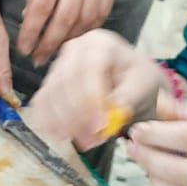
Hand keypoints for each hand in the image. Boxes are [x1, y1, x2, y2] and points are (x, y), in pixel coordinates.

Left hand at [18, 0, 125, 65]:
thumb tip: (31, 17)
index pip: (44, 4)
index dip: (33, 30)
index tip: (23, 48)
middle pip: (66, 17)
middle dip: (50, 44)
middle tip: (37, 59)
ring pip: (86, 20)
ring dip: (69, 41)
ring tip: (52, 52)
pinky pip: (101, 14)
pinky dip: (86, 31)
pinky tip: (73, 38)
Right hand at [25, 31, 165, 150]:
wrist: (127, 78)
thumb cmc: (136, 79)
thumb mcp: (142, 86)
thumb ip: (127, 100)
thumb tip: (109, 115)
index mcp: (101, 44)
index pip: (91, 68)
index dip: (92, 98)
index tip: (100, 125)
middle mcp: (76, 48)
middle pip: (67, 81)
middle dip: (76, 115)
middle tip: (89, 140)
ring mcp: (60, 62)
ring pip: (52, 92)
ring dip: (62, 121)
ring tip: (80, 141)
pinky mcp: (51, 79)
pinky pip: (43, 99)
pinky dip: (48, 118)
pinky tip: (58, 134)